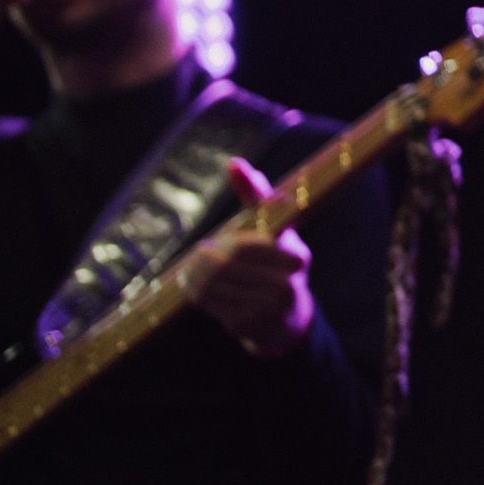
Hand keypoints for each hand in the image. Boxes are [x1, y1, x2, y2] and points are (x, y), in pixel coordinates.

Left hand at [187, 158, 316, 359]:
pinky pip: (212, 303)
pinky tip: (193, 287)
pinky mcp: (249, 322)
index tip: (215, 242)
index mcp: (294, 254)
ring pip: (216, 283)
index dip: (228, 243)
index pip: (251, 243)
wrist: (285, 321)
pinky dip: (196, 294)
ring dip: (194, 275)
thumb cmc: (276, 263)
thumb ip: (256, 196)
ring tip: (189, 270)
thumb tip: (232, 162)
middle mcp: (287, 280)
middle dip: (207, 258)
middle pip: (228, 263)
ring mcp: (268, 304)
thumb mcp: (275, 229)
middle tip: (197, 255)